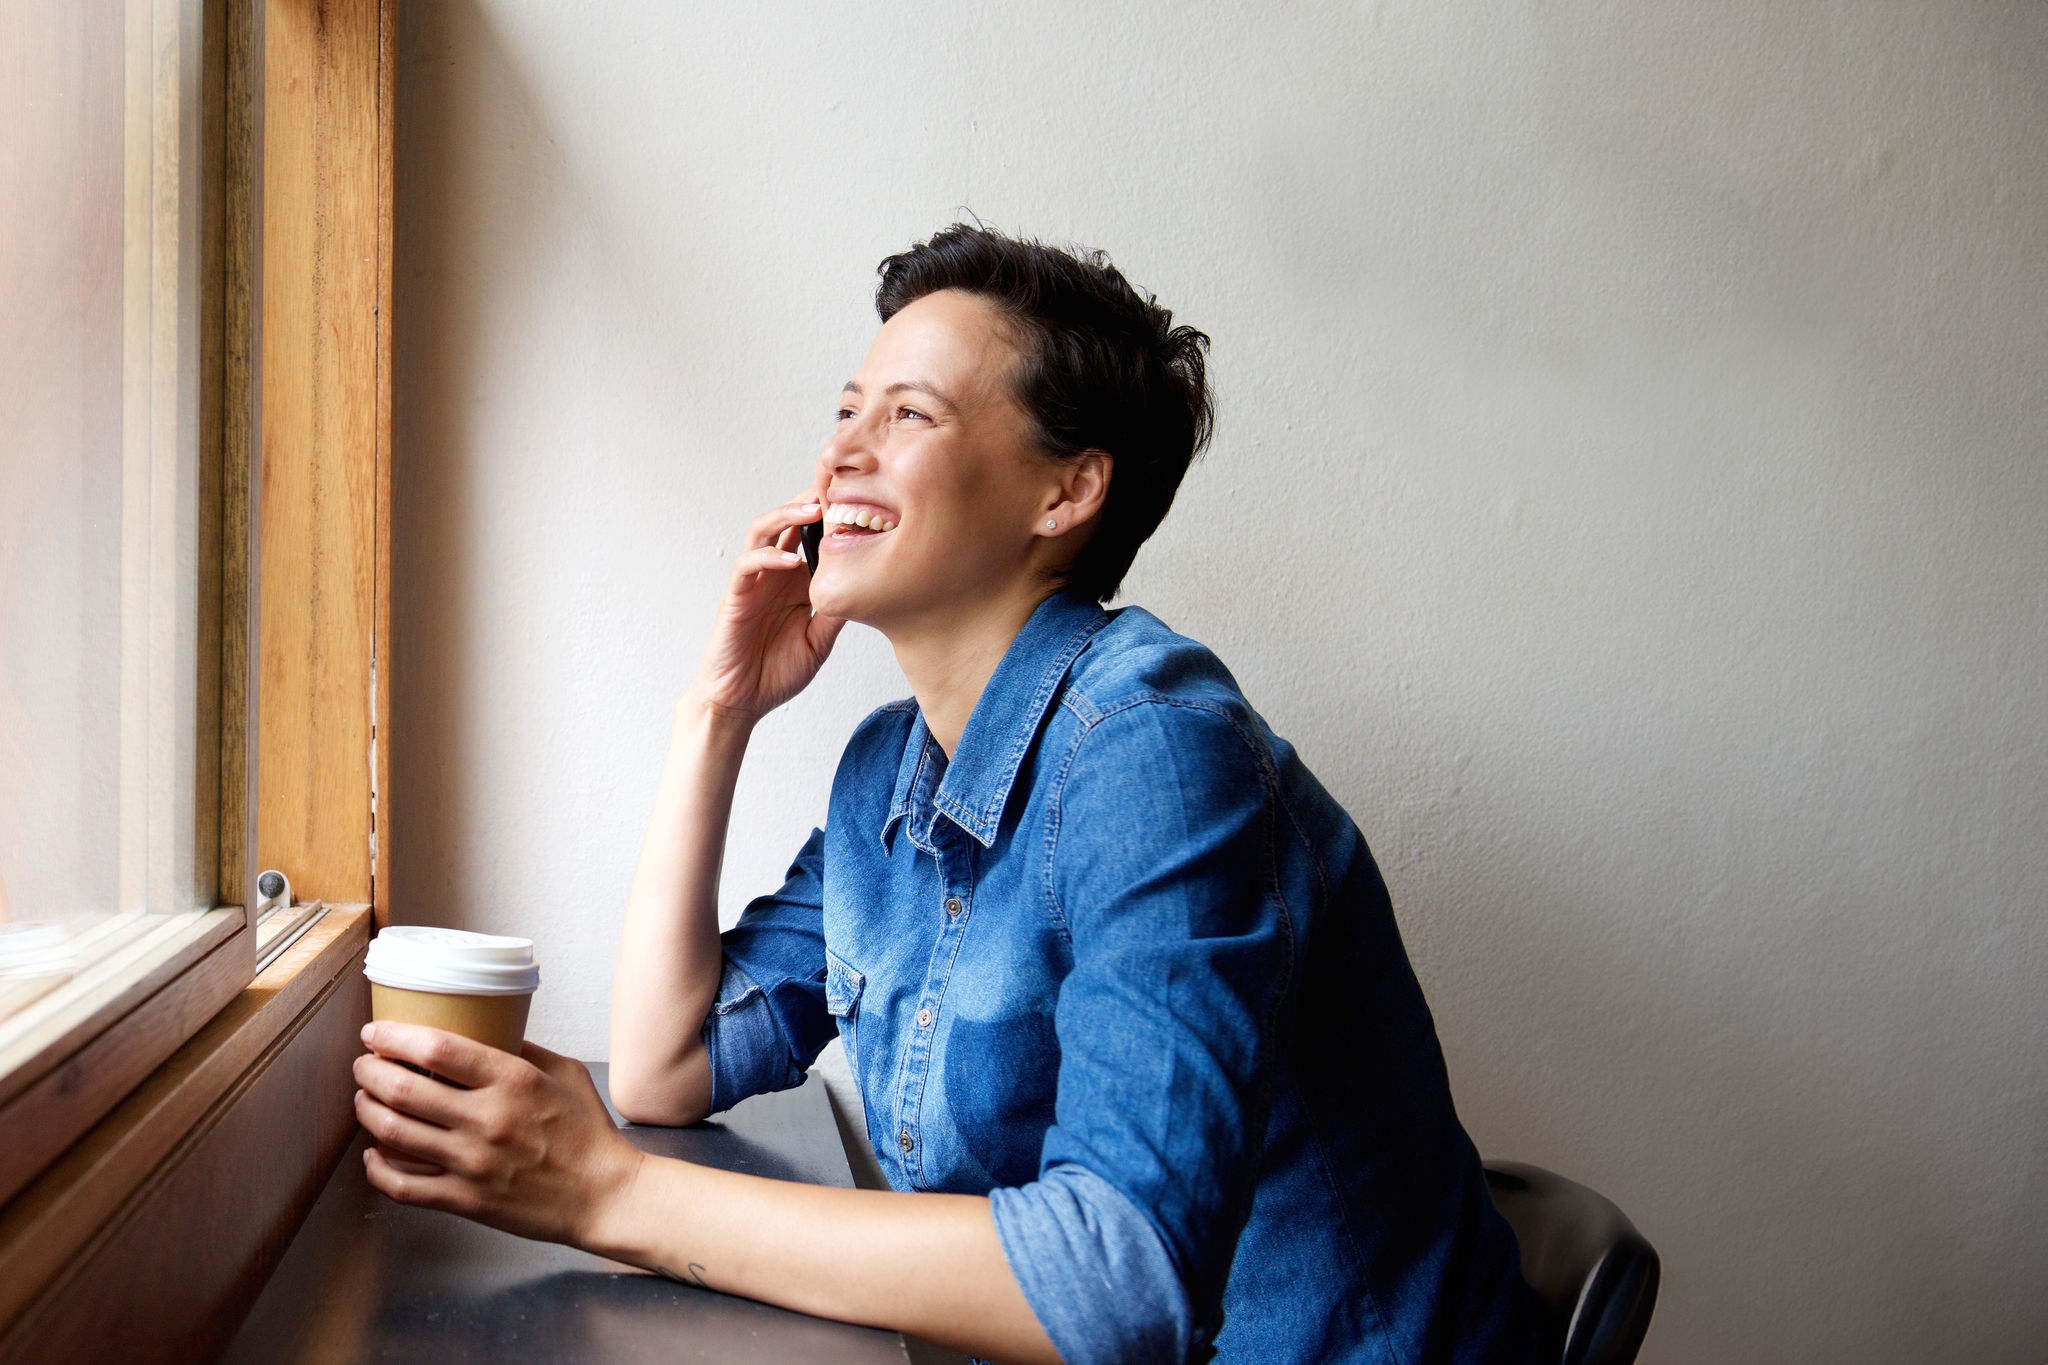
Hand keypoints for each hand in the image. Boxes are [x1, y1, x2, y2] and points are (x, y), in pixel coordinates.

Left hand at [353, 1023, 644, 1247]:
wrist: (603, 1195)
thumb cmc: (588, 1134)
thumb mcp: (566, 1073)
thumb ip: (524, 1050)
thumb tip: (488, 1030)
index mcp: (514, 1081)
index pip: (438, 1050)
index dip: (395, 1037)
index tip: (376, 1032)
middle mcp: (488, 1120)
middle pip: (404, 1089)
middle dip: (370, 1072)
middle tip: (364, 1065)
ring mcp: (473, 1163)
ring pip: (394, 1134)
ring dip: (367, 1111)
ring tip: (364, 1099)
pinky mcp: (465, 1200)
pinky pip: (403, 1186)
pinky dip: (377, 1168)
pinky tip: (373, 1154)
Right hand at [687, 491, 843, 722]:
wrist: (741, 701)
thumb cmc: (776, 672)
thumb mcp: (820, 641)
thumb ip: (836, 613)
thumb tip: (867, 587)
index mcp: (798, 580)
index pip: (813, 535)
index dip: (833, 516)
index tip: (863, 503)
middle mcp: (776, 573)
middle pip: (789, 521)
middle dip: (812, 501)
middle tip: (839, 489)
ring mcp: (754, 581)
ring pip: (764, 531)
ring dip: (787, 515)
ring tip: (815, 509)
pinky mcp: (736, 596)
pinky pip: (748, 565)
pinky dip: (769, 557)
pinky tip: (793, 561)